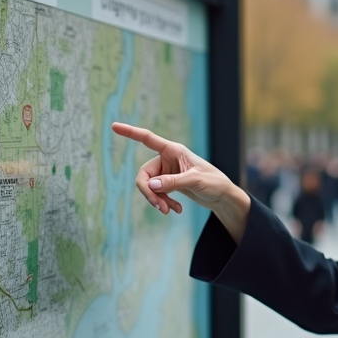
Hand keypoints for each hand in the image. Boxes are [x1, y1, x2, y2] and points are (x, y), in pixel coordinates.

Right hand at [110, 122, 249, 242]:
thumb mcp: (194, 181)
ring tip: (170, 211)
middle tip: (160, 207)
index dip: (130, 132)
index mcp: (173, 150)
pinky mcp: (169, 184)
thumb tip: (150, 185)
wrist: (223, 196)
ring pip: (149, 187)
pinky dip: (163, 202)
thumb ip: (172, 182)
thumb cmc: (214, 182)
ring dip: (157, 200)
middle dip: (149, 193)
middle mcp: (167, 159)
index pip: (147, 139)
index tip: (114, 126)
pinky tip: (175, 210)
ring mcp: (167, 172)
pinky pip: (157, 193)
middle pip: (144, 174)